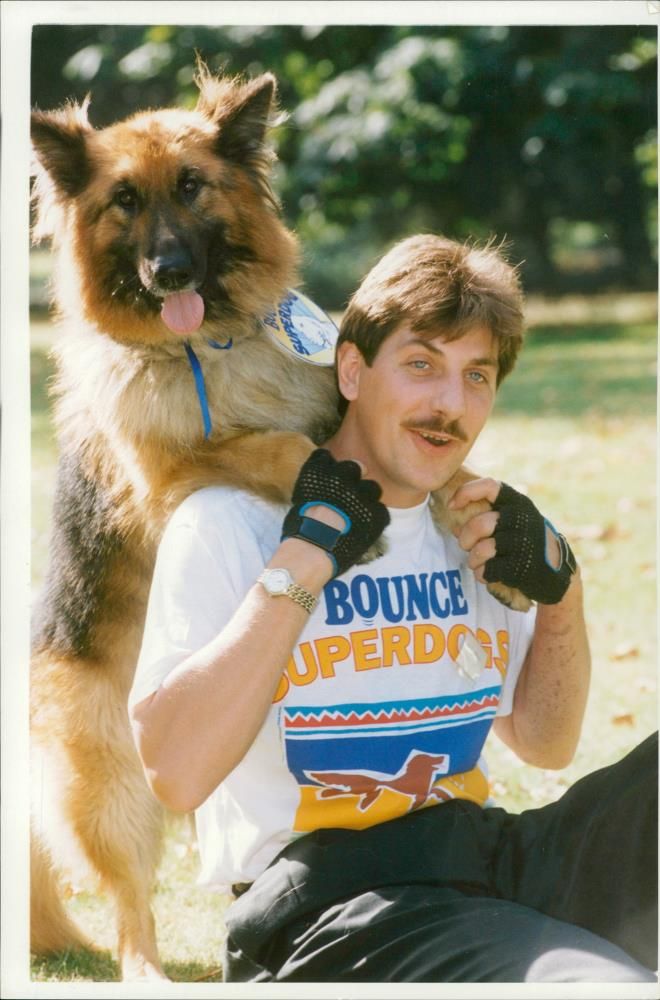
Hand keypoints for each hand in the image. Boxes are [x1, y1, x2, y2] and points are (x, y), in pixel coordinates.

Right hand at [281, 449, 389, 576]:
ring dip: (366, 498)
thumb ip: (315, 491)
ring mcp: (362, 494)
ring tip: (358, 514)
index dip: (329, 469)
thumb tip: (320, 495)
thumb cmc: (299, 531)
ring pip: (372, 488)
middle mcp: (342, 477)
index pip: (325, 457)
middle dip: (352, 479)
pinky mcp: (375, 514)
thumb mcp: (300, 502)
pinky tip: (365, 528)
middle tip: (348, 496)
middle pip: (355, 467)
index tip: (328, 480)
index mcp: (319, 471)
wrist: (313, 550)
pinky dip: (375, 518)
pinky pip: (381, 511)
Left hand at [450, 478, 576, 604]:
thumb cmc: (524, 540)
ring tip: (475, 561)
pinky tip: (486, 573)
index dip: (466, 493)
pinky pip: (488, 570)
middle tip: (466, 545)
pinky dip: (482, 574)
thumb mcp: (514, 519)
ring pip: (482, 549)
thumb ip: (487, 516)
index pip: (489, 486)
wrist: (555, 571)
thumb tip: (456, 527)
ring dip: (473, 559)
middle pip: (480, 525)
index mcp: (518, 502)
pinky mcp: (522, 567)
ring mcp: (524, 544)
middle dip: (466, 538)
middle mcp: (522, 520)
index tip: (452, 505)